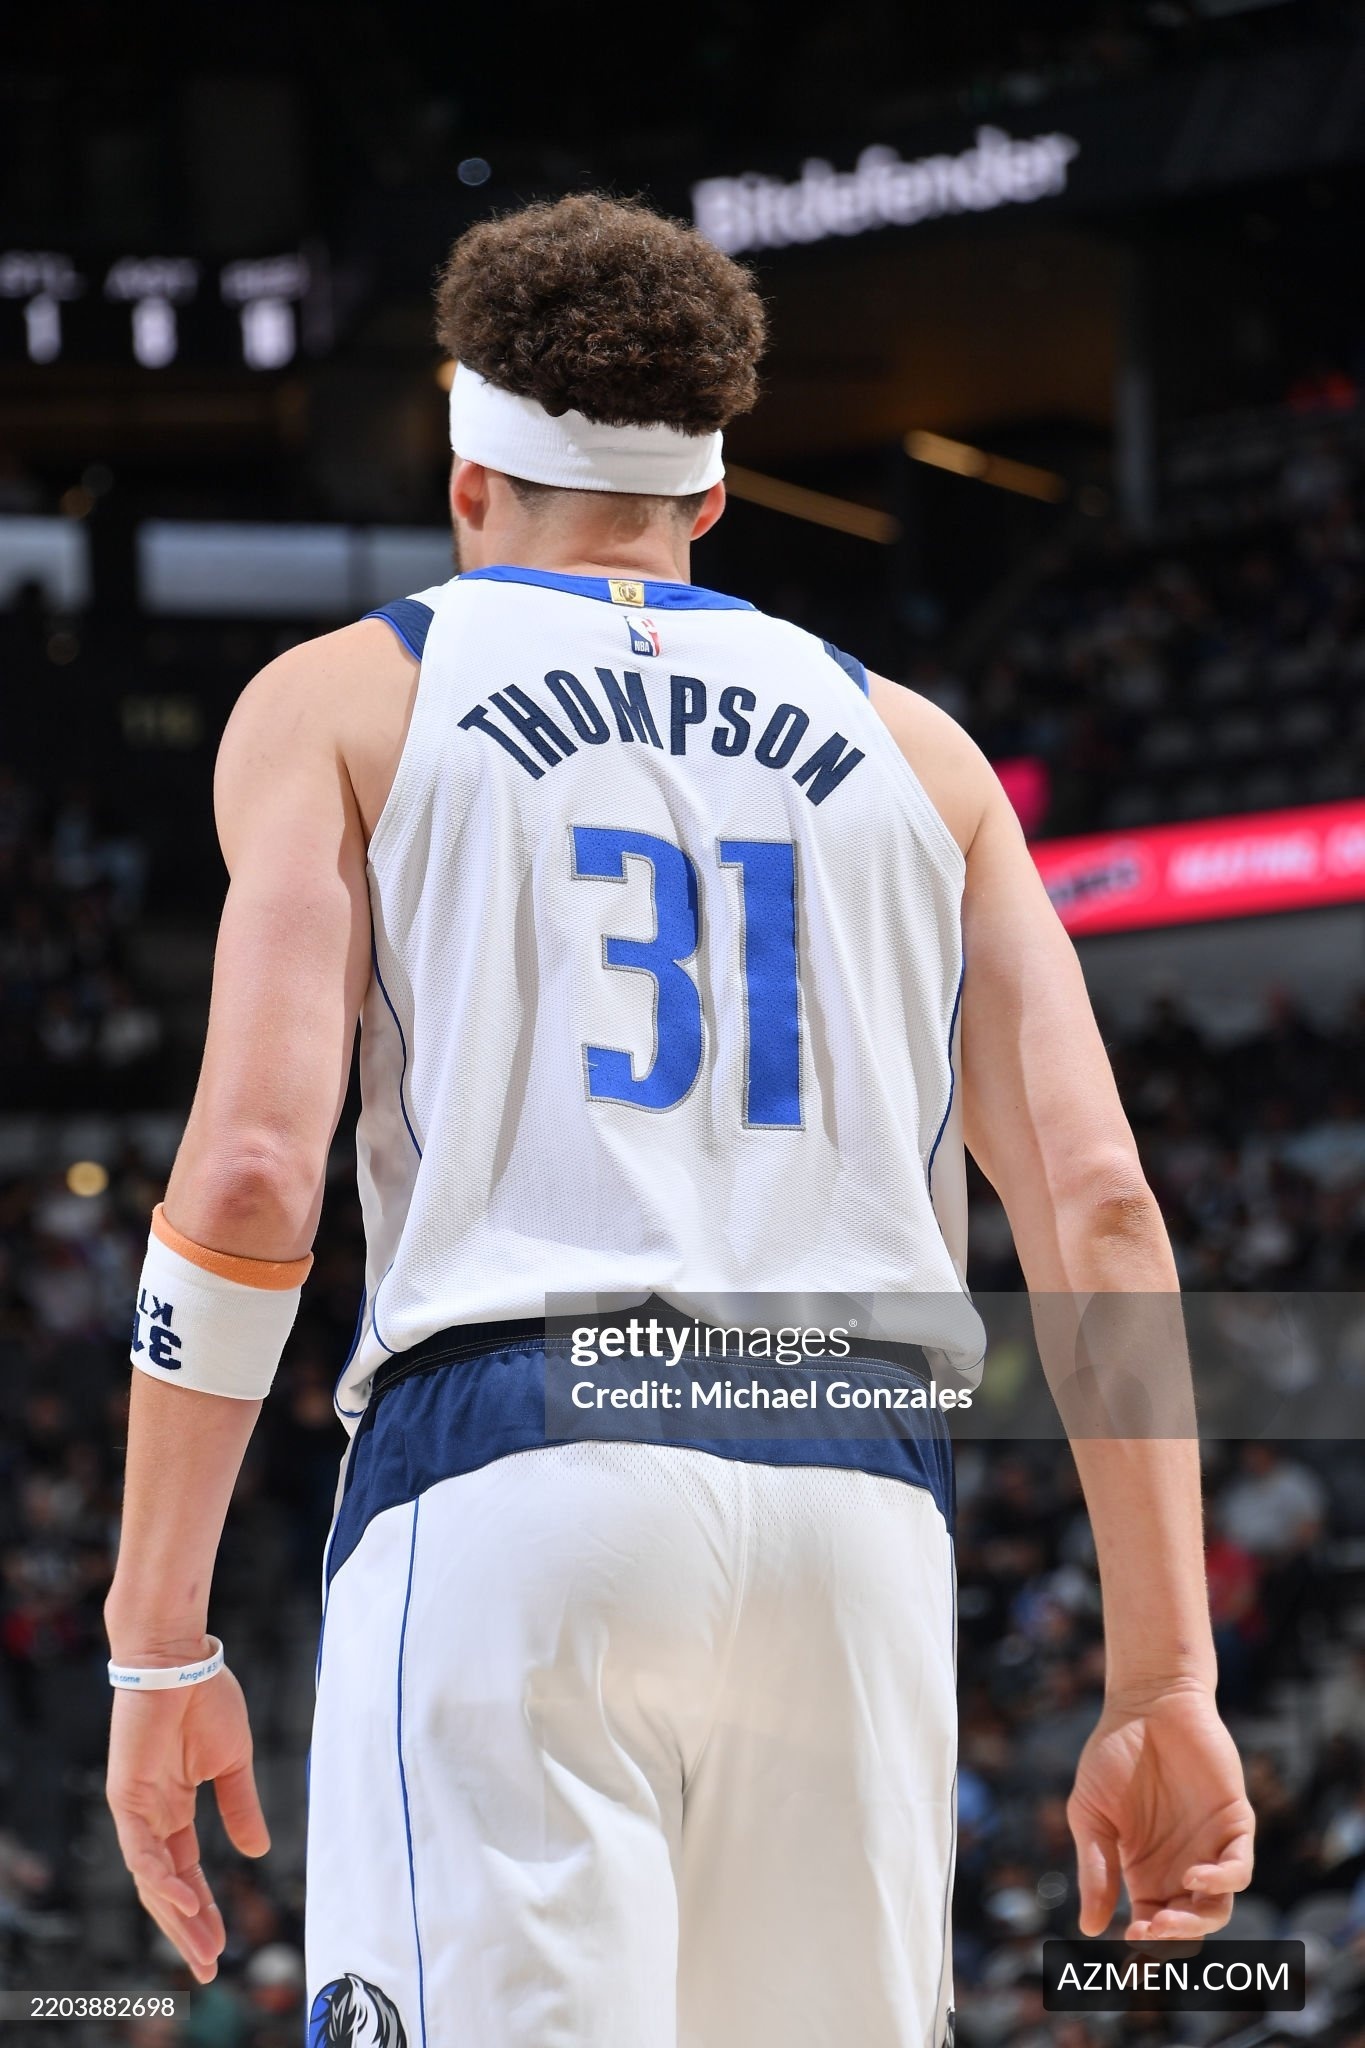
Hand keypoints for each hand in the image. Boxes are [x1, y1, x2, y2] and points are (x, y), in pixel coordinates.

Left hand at [106, 1642, 269, 1982]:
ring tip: (202, 1947)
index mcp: (175, 1808)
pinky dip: (160, 1877)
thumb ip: (241, 1807)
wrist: (181, 1660)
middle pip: (166, 1887)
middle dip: (187, 1927)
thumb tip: (258, 1853)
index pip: (186, 1872)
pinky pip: (140, 1849)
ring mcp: (136, 1810)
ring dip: (176, 1915)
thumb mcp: (235, 1763)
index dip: (202, 1908)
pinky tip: (183, 1900)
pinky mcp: (126, 1796)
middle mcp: (151, 1817)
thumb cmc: (207, 1699)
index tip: (222, 1944)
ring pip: (152, 1878)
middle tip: (209, 1966)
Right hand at [1067, 1683, 1253, 1939]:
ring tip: (1167, 1918)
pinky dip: (1221, 1881)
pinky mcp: (1234, 1822)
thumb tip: (1090, 1928)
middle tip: (1146, 1935)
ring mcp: (1210, 1846)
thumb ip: (1095, 1868)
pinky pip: (1239, 1868)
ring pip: (1217, 1907)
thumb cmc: (1113, 1754)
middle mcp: (1181, 1867)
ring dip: (1195, 1923)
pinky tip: (1194, 1876)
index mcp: (1145, 1870)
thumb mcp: (1090, 1814)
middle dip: (1170, 1940)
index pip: (1153, 1926)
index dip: (1145, 1946)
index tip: (1128, 1949)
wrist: (1146, 1702)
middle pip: (1188, 1925)